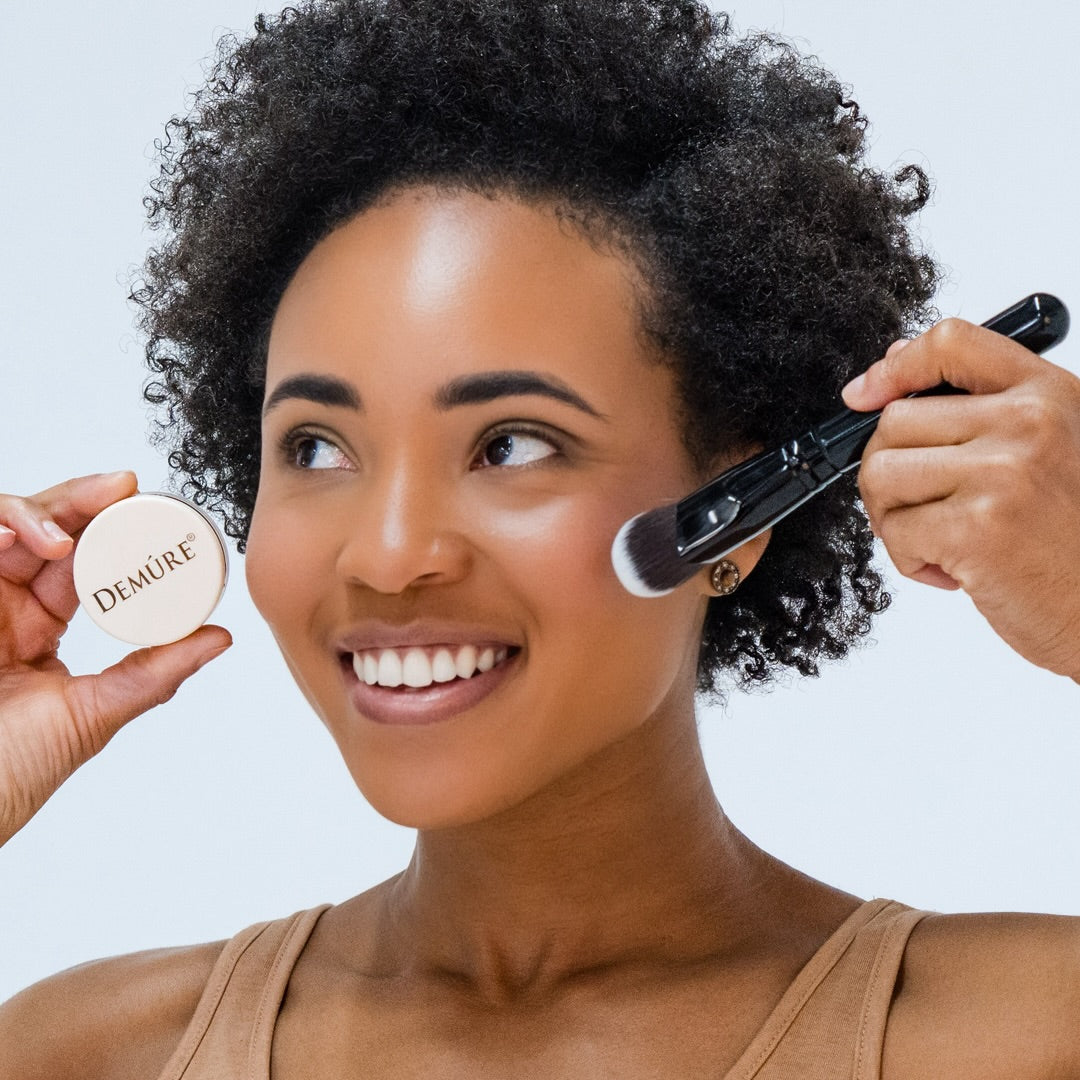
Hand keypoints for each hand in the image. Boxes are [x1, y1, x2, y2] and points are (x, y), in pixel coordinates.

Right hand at [0, 472, 230, 844]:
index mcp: (39, 626)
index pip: (82, 560)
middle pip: (48, 528)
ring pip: (7, 522)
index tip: (156, 512)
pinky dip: (1, 525)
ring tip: (74, 526)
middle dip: (86, 499)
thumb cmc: (10, 771)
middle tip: (124, 487)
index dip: (116, 530)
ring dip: (45, 509)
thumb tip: (220, 636)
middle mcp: (5, 605)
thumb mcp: (94, 713)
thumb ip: (154, 672)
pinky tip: (25, 537)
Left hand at [843, 317, 1079, 679]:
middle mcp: (1028, 423)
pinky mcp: (977, 527)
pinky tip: (955, 571)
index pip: (951, 342)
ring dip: (894, 518)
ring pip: (880, 473)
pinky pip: (894, 529)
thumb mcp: (1051, 449)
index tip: (864, 394)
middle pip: (894, 421)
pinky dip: (909, 559)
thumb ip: (982, 408)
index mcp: (1047, 394)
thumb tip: (894, 367)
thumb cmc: (1075, 541)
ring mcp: (1003, 472)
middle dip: (891, 473)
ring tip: (941, 540)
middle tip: (929, 511)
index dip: (894, 367)